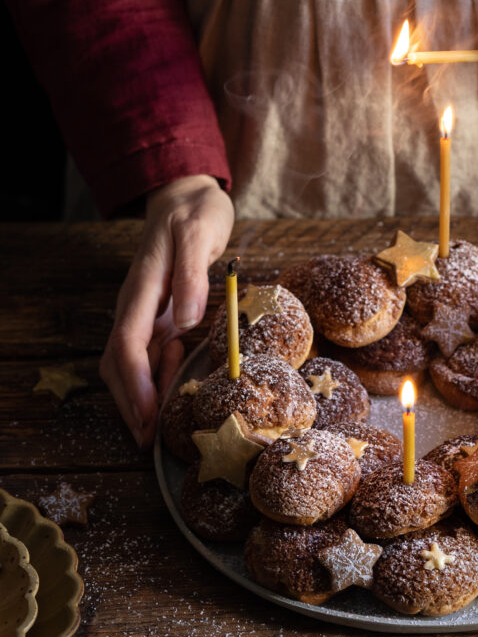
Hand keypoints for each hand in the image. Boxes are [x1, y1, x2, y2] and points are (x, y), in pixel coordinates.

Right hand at [99, 175, 233, 447]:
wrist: (186, 195)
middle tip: (148, 441)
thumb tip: (186, 319)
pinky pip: (152, 353)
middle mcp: (138, 305)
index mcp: (143, 289)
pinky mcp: (160, 312)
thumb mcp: (198, 233)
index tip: (146, 417)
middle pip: (121, 363)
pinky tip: (177, 392)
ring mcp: (147, 310)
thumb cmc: (194, 212)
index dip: (135, 385)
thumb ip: (192, 274)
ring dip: (144, 396)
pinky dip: (160, 378)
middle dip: (132, 403)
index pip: (127, 345)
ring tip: (161, 428)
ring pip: (133, 363)